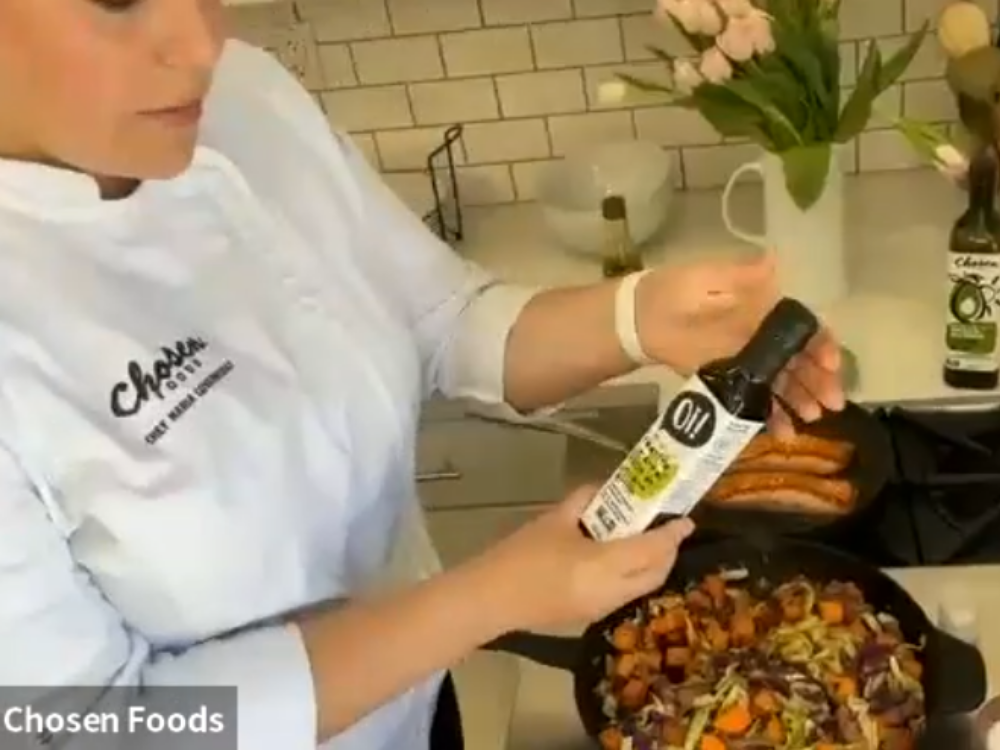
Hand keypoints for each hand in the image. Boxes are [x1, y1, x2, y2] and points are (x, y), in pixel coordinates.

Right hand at [476, 485, 694, 632]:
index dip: (672, 534)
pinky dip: (633, 576)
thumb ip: (584, 500)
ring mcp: (602, 609)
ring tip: (644, 539)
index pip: (652, 549)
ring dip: (651, 565)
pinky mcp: (590, 616)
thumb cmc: (521, 555)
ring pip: (643, 587)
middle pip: (656, 573)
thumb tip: (604, 488)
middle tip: (666, 527)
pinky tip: (619, 558)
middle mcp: (612, 591)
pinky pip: (625, 594)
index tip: (686, 519)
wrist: (491, 599)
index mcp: (605, 565)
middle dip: (667, 551)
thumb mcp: (553, 519)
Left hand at [635, 249, 844, 435]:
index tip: (830, 364)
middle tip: (831, 404)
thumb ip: (740, 275)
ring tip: (811, 419)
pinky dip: (771, 415)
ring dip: (800, 400)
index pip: (802, 327)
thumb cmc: (676, 290)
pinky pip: (755, 399)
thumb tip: (773, 263)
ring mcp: (747, 361)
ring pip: (782, 382)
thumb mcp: (707, 276)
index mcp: (764, 308)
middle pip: (798, 360)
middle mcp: (762, 336)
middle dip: (818, 381)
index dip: (820, 344)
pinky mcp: (729, 381)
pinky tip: (783, 432)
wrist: (640, 318)